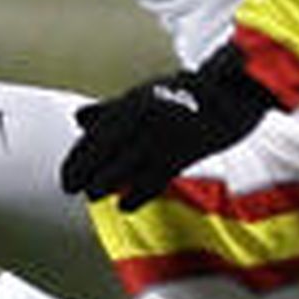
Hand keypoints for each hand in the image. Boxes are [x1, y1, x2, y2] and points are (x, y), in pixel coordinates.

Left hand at [60, 43, 274, 209]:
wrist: (232, 92)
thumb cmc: (188, 93)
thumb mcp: (145, 93)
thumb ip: (110, 108)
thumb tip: (79, 119)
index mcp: (131, 102)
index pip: (92, 136)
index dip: (75, 159)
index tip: (66, 176)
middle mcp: (140, 120)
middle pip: (101, 153)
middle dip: (83, 174)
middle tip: (73, 189)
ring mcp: (160, 137)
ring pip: (121, 168)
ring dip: (103, 184)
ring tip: (93, 195)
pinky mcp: (181, 154)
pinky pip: (151, 180)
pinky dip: (135, 195)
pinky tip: (125, 205)